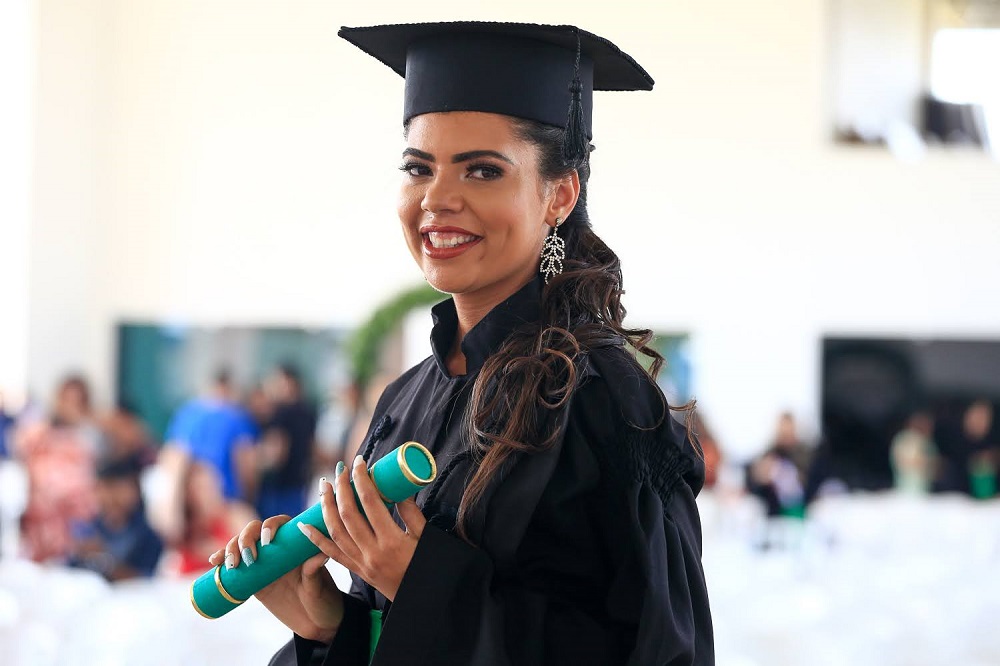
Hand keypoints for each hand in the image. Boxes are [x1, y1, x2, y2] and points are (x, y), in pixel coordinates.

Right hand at [208, 516, 343, 643]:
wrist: (316, 623)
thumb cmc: (324, 600)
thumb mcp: (320, 585)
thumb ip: (314, 570)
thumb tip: (321, 553)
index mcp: (295, 544)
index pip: (279, 523)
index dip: (270, 526)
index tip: (268, 541)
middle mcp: (277, 549)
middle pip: (254, 531)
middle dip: (245, 538)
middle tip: (248, 557)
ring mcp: (263, 563)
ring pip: (240, 546)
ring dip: (230, 548)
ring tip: (230, 564)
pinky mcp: (253, 580)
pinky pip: (235, 566)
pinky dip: (222, 561)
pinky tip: (214, 563)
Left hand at [298, 455, 426, 601]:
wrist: (421, 598)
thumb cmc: (427, 565)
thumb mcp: (425, 537)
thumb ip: (411, 512)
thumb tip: (398, 487)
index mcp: (392, 540)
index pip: (371, 503)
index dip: (362, 479)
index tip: (359, 462)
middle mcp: (373, 552)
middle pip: (348, 514)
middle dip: (341, 488)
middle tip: (340, 470)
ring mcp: (362, 563)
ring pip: (335, 531)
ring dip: (326, 507)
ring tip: (324, 487)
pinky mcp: (357, 571)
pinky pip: (331, 553)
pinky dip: (316, 539)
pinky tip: (305, 525)